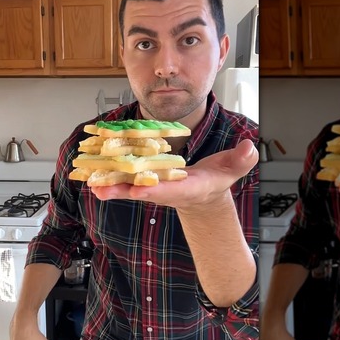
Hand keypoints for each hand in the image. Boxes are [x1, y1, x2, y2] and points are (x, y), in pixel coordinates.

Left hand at [90, 138, 257, 210]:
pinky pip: (126, 179)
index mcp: (189, 188)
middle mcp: (168, 190)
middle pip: (143, 191)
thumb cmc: (217, 178)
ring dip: (110, 186)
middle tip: (101, 190)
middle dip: (122, 191)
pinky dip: (110, 177)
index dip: (155, 190)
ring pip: (129, 187)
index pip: (172, 190)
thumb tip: (249, 148)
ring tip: (90, 184)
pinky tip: (92, 175)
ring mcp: (155, 187)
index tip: (138, 191)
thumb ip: (241, 160)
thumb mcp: (233, 169)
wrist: (203, 192)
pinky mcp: (146, 181)